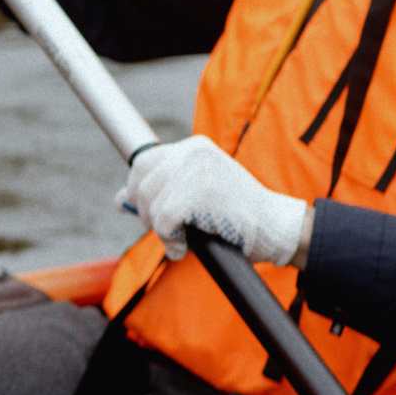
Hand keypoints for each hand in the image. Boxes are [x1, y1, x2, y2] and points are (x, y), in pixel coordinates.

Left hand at [119, 135, 309, 266]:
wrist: (276, 229)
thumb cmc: (238, 217)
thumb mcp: (196, 195)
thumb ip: (162, 192)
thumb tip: (119, 200)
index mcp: (194, 148)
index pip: (145, 161)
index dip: (138, 189)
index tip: (147, 211)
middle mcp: (193, 152)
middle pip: (141, 180)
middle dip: (146, 211)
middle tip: (166, 231)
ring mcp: (196, 170)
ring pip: (150, 202)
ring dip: (160, 229)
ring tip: (181, 240)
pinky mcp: (198, 193)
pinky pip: (162, 221)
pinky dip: (169, 240)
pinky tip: (184, 246)